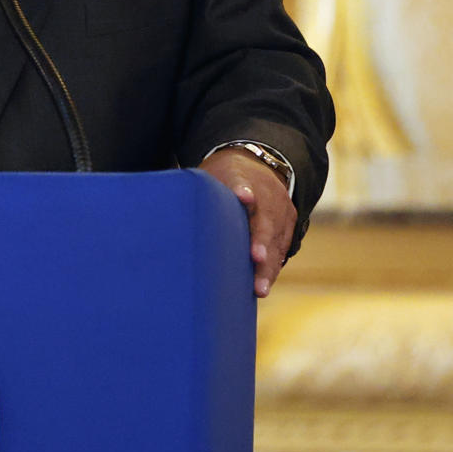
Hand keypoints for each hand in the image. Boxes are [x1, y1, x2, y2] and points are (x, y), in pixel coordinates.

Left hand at [199, 147, 297, 298]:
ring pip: (277, 239)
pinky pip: (282, 247)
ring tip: (260, 289)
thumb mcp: (210, 175)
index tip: (244, 197)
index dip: (243, 190)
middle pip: (265, 219)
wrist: (257, 163)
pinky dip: (273, 267)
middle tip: (256, 259)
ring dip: (269, 265)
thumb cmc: (224, 177)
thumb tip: (164, 215)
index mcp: (242, 177)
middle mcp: (267, 193)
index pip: (242, 182)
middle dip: (261, 241)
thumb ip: (198, 194)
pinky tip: (264, 285)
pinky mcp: (288, 223)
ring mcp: (281, 209)